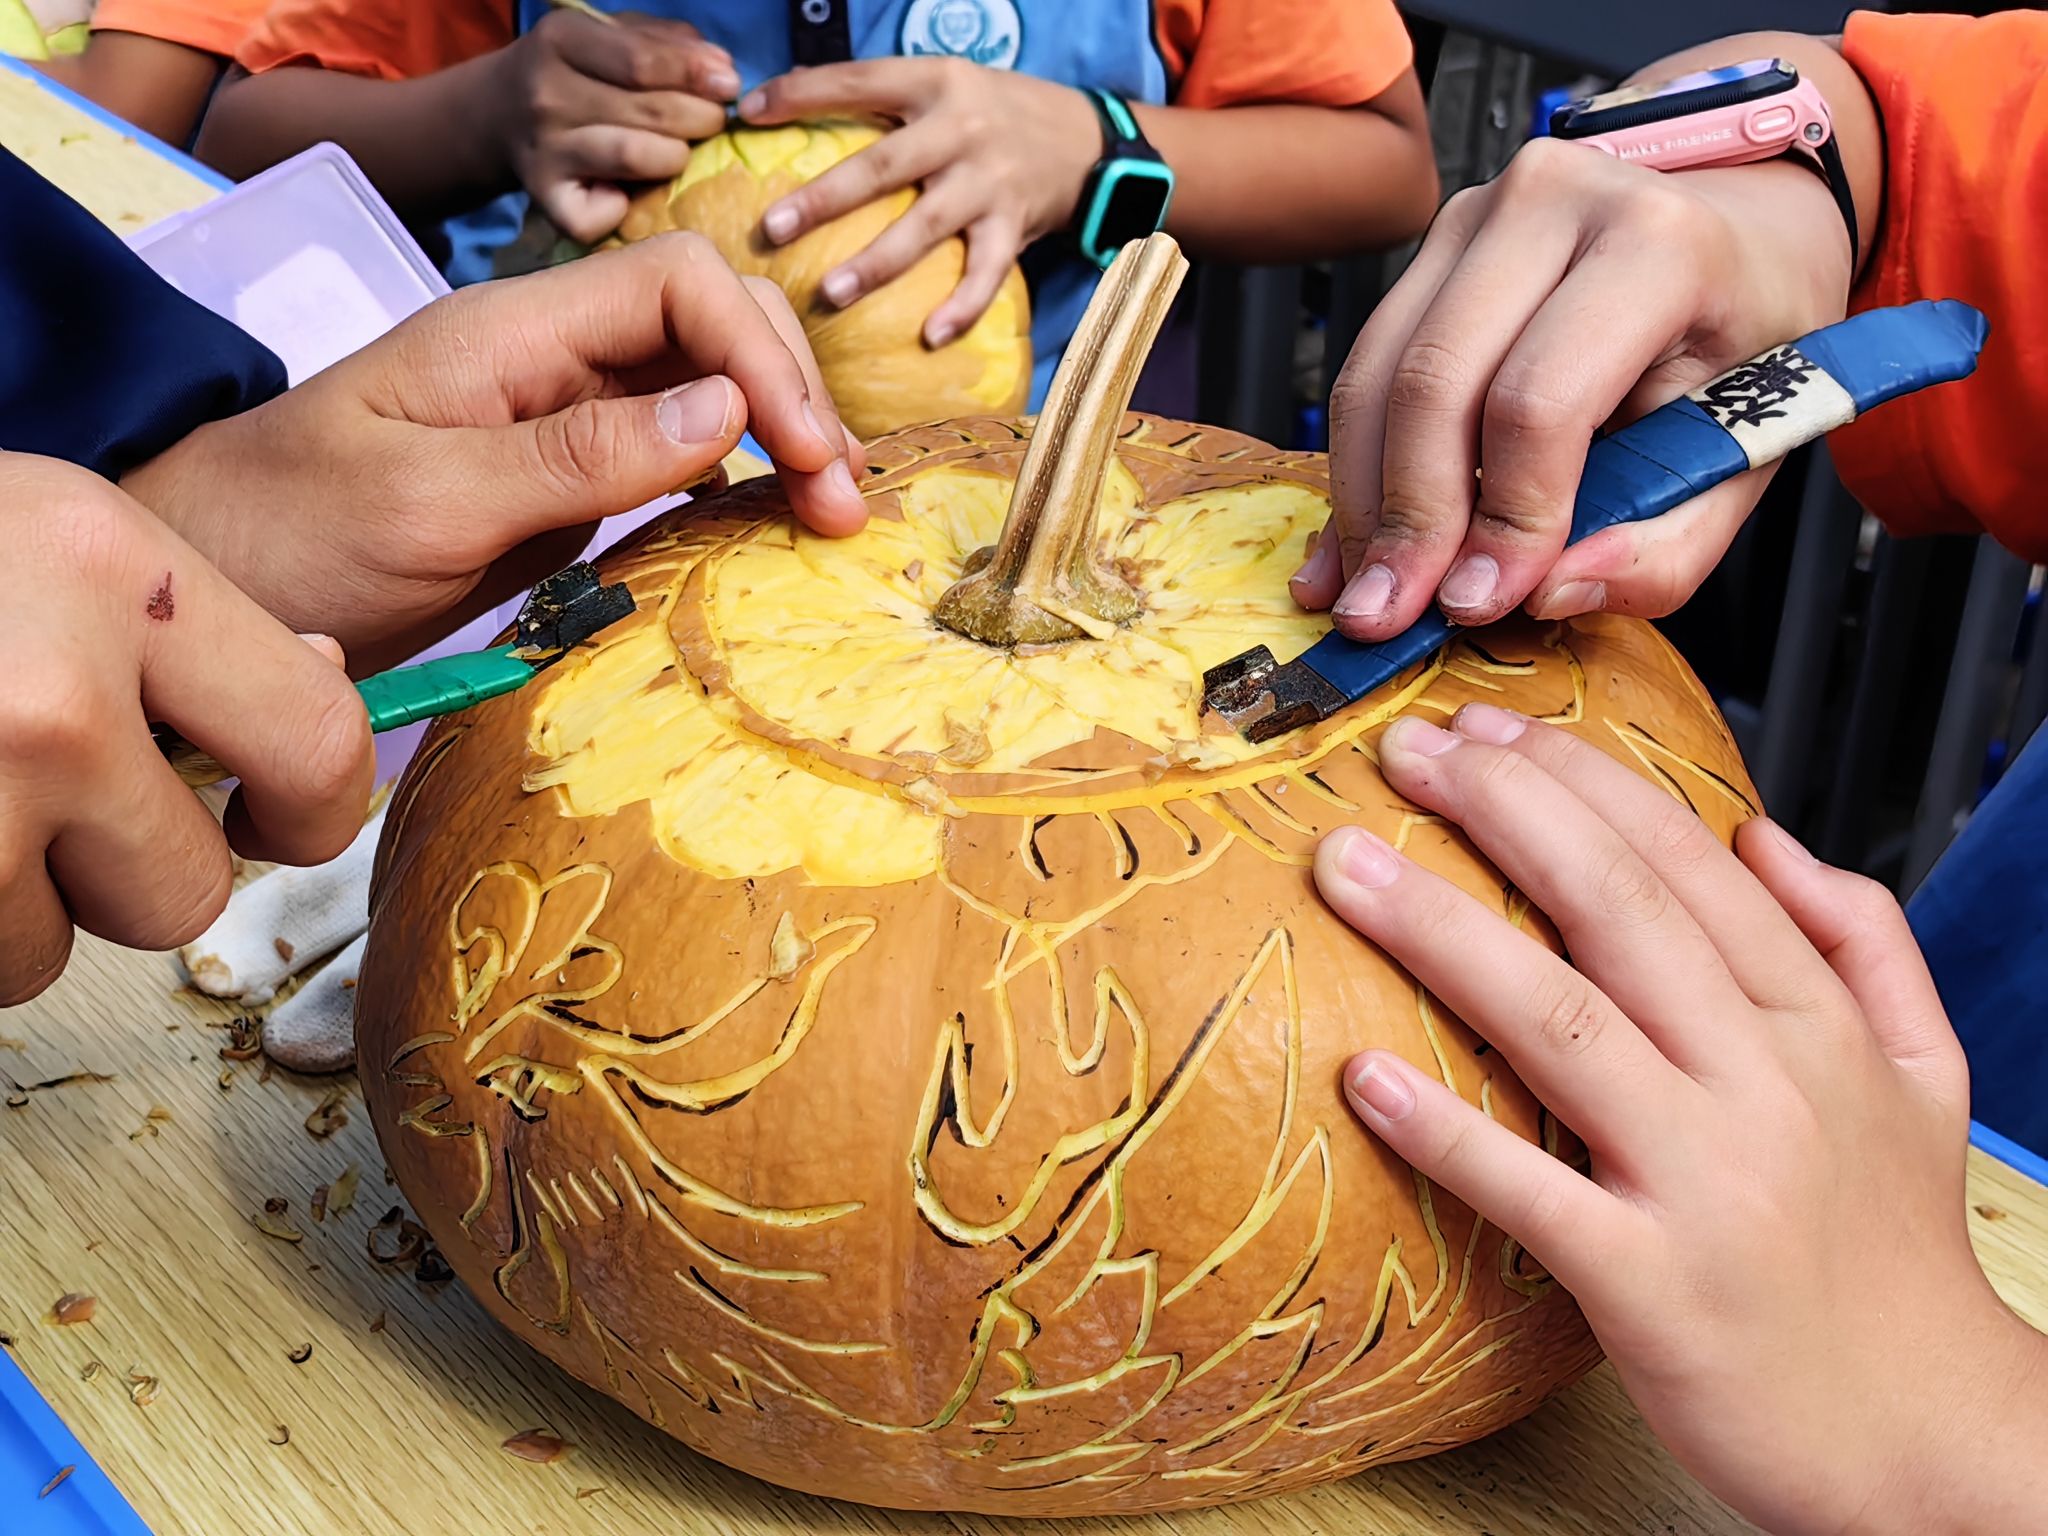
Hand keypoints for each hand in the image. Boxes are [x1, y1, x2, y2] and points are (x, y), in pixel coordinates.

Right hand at [0, 454, 371, 1005]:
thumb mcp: (48, 533)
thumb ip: (184, 625)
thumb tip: (324, 683)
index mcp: (111, 574)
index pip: (318, 741)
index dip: (315, 807)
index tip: (276, 816)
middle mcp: (46, 697)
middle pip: (183, 893)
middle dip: (126, 874)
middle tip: (49, 802)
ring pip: (46, 954)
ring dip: (6, 907)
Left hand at [122, 234, 868, 672]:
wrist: (215, 591)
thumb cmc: (289, 535)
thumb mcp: (430, 501)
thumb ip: (579, 453)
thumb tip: (729, 407)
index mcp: (511, 331)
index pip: (678, 284)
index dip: (761, 354)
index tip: (808, 455)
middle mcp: (549, 359)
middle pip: (711, 328)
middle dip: (794, 398)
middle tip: (840, 506)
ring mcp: (560, 420)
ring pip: (705, 393)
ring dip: (781, 443)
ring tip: (830, 520)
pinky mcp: (564, 483)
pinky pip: (673, 460)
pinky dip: (736, 486)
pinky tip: (768, 526)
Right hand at [489, 9, 737, 242]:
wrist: (499, 112)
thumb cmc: (578, 70)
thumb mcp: (611, 35)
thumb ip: (666, 42)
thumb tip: (720, 71)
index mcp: (562, 39)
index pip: (642, 62)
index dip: (694, 75)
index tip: (729, 86)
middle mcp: (546, 94)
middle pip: (649, 111)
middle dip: (701, 118)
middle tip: (714, 122)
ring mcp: (544, 150)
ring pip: (635, 157)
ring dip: (676, 158)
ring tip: (680, 151)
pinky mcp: (546, 200)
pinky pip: (602, 216)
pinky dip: (625, 210)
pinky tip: (628, 195)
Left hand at [740, 58, 1100, 345]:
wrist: (1083, 138)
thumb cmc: (991, 113)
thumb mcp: (942, 85)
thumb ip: (881, 97)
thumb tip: (787, 102)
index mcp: (934, 82)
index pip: (859, 81)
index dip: (801, 94)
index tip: (747, 114)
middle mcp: (961, 129)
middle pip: (883, 165)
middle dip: (825, 198)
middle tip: (771, 228)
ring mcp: (990, 181)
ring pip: (927, 225)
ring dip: (877, 263)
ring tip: (830, 292)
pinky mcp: (1017, 225)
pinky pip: (987, 273)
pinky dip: (962, 307)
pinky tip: (930, 337)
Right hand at [1295, 140, 1854, 637]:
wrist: (1740, 232)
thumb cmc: (1742, 343)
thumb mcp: (1745, 456)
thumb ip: (1667, 546)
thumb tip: (1549, 592)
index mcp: (1658, 245)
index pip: (1541, 400)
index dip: (1502, 515)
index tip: (1477, 603)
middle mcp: (1553, 202)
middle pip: (1435, 383)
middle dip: (1407, 518)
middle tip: (1388, 616)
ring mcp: (1476, 215)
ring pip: (1377, 376)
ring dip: (1363, 501)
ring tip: (1365, 593)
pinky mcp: (1432, 248)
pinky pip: (1365, 368)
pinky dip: (1356, 469)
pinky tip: (1349, 547)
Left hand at [1313, 704, 2047, 1534]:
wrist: (1934, 1441)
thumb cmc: (1898, 1256)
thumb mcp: (1924, 1080)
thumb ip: (1862, 944)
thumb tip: (1764, 836)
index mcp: (1817, 1028)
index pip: (1688, 864)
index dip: (1580, 782)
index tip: (1486, 729)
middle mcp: (1766, 1085)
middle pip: (1619, 913)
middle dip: (1503, 813)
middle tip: (1402, 749)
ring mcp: (1710, 1184)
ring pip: (1563, 1024)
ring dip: (1443, 933)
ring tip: (1345, 864)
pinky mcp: (1654, 1287)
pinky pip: (1533, 1194)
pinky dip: (1448, 1133)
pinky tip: (1364, 1075)